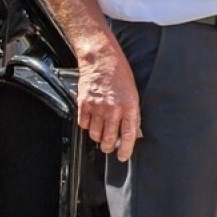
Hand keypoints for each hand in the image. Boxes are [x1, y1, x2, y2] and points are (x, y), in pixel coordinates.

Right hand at [75, 36, 140, 161]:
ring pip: (94, 134)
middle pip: (108, 139)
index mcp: (129, 107)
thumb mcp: (133, 94)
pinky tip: (91, 120)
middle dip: (108, 147)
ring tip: (101, 132)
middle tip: (109, 146)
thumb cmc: (120, 75)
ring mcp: (96, 108)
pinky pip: (83, 124)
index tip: (123, 156)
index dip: (125, 150)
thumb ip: (132, 113)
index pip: (128, 135)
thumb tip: (132, 132)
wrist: (102, 60)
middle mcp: (113, 109)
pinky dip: (87, 126)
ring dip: (97, 137)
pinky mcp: (83, 104)